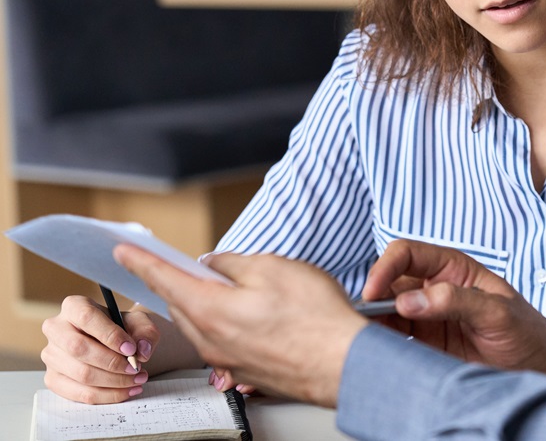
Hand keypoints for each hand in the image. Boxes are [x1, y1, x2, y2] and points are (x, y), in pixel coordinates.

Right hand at [41, 296, 158, 403]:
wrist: (116, 344)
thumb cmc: (125, 329)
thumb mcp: (140, 323)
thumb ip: (146, 333)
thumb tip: (142, 350)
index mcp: (74, 306)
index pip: (87, 317)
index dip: (110, 335)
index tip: (131, 349)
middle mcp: (56, 329)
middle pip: (78, 348)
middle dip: (111, 362)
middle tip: (135, 369)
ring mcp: (51, 356)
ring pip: (80, 374)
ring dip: (113, 382)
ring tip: (137, 379)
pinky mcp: (53, 379)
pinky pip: (79, 394)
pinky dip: (106, 395)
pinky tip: (126, 391)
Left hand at [114, 245, 368, 407]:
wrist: (343, 363)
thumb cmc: (314, 316)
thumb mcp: (272, 267)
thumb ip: (234, 263)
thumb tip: (214, 265)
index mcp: (209, 310)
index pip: (164, 279)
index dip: (142, 261)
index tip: (124, 251)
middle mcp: (211, 340)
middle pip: (182, 304)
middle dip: (182, 282)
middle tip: (194, 265)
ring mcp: (228, 360)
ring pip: (202, 324)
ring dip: (208, 303)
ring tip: (238, 287)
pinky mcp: (247, 371)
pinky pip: (223, 341)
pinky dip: (228, 323)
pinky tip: (256, 314)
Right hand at [362, 240, 545, 393]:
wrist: (539, 367)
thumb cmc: (526, 331)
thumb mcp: (496, 311)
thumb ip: (455, 301)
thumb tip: (409, 300)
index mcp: (452, 267)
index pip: (407, 253)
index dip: (386, 267)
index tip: (374, 291)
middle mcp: (434, 287)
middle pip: (390, 282)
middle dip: (373, 298)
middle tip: (363, 321)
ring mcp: (427, 315)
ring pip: (386, 311)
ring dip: (373, 322)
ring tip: (364, 338)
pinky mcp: (424, 342)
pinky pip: (394, 337)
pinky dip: (380, 341)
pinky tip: (375, 350)